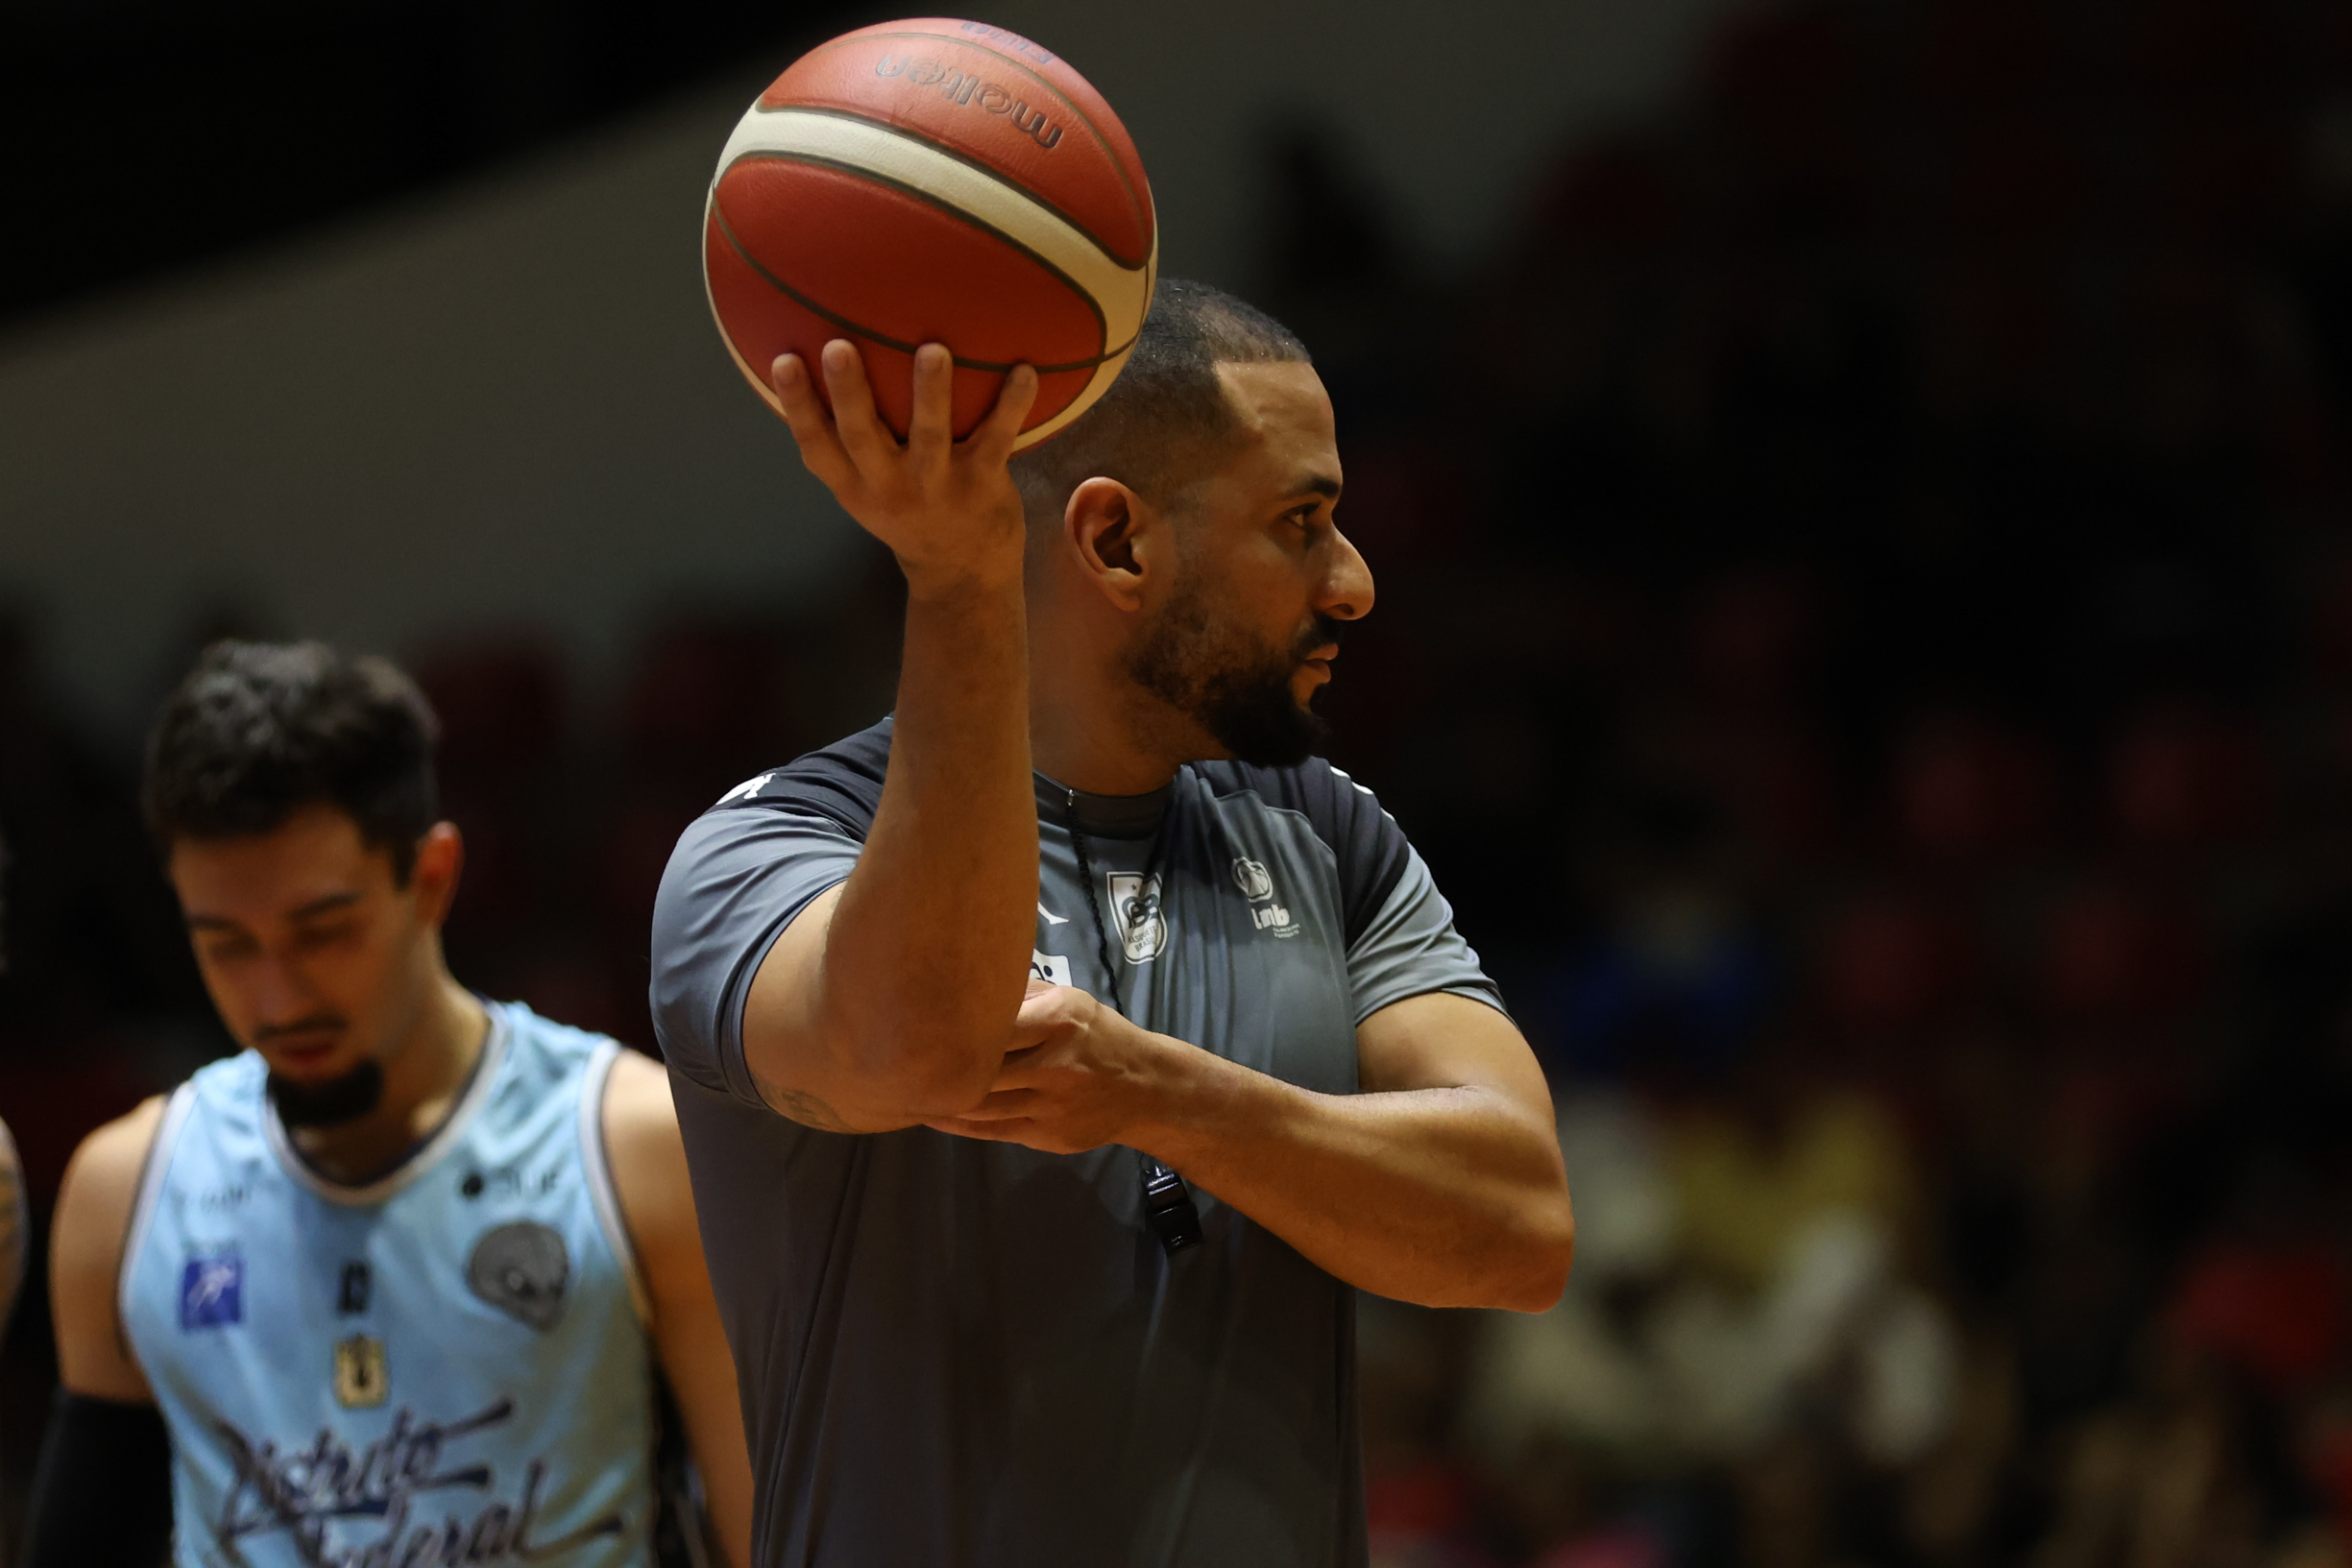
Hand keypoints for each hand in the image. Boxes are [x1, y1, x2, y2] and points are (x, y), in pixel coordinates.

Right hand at [770, 340, 1038, 591]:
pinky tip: (1026, 370)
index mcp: (855, 487)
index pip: (815, 446)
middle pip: (862, 437)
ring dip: (931, 394)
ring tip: (933, 351)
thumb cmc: (908, 512)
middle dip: (850, 394)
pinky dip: (1011, 405)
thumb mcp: (865, 492)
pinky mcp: (982, 484)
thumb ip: (844, 447)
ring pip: (931, 437)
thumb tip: (814, 372)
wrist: (962, 574)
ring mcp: (938, 486)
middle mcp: (890, 488)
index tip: (784, 359)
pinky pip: (997, 439)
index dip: (797, 406)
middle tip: (838, 347)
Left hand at [925, 981, 1190, 1154]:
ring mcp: (1051, 1104)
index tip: (914, 1019)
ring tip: (902, 1087)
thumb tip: (964, 972)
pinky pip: (990, 1131)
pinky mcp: (1046, 1136)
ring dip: (938, 1098)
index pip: (993, 1022)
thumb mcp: (1070, 1001)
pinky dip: (956, 1122)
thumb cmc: (1098, 1036)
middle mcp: (1055, 1063)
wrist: (1147, 1088)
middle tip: (894, 1057)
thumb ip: (1022, 993)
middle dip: (937, 1065)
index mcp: (1059, 1020)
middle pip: (980, 1067)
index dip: (951, 1025)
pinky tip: (931, 1111)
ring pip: (980, 1104)